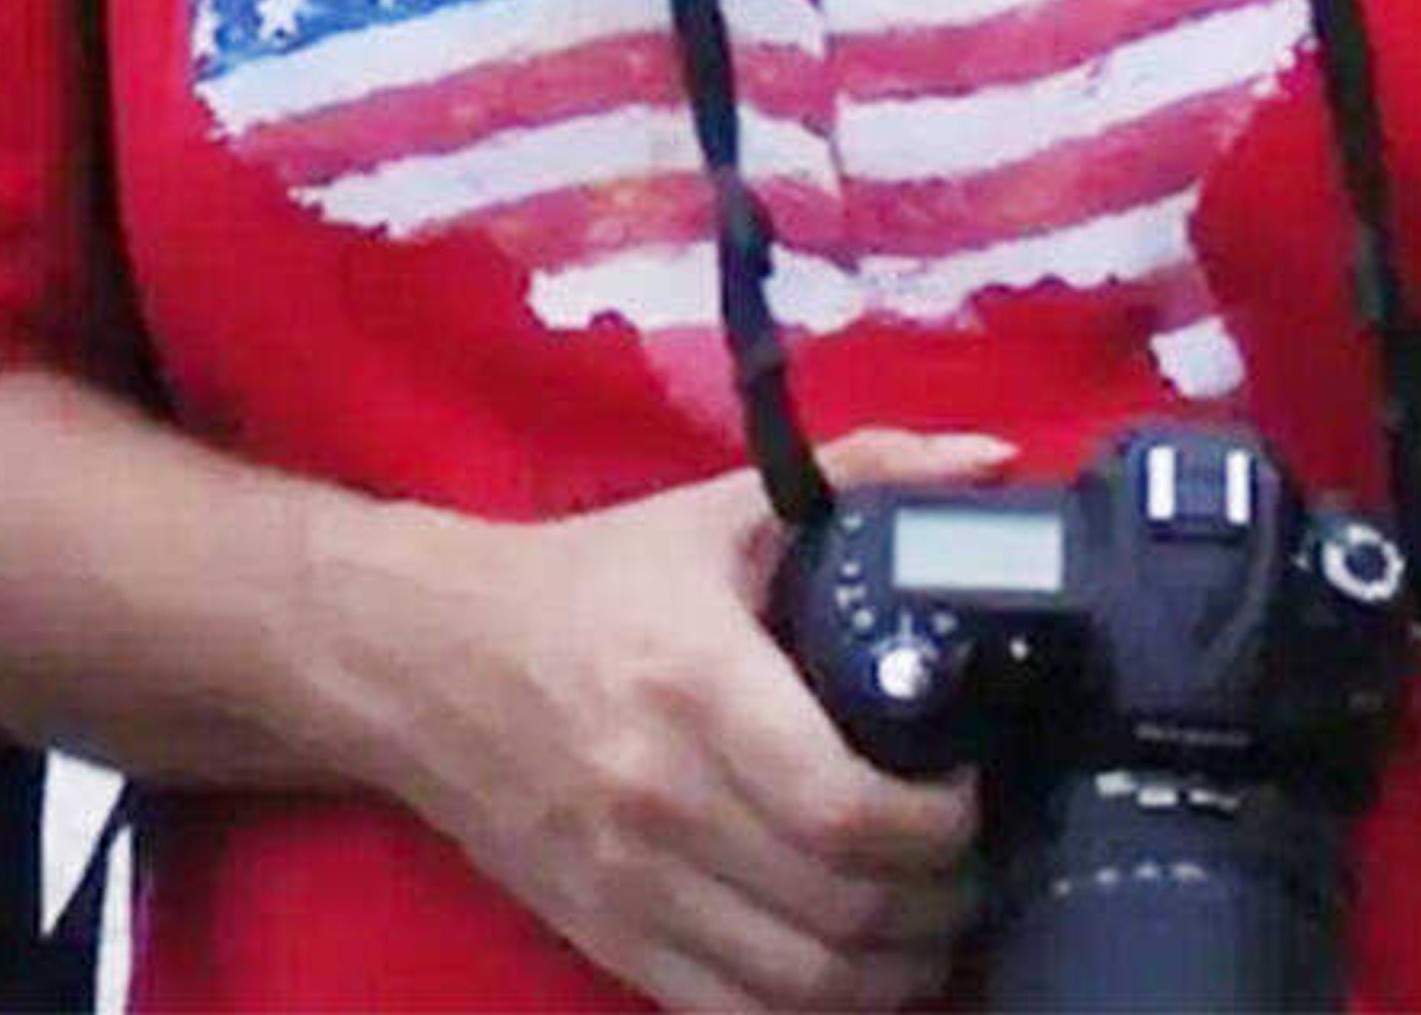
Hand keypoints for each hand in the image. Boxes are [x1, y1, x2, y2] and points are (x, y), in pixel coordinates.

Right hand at [398, 428, 1009, 1012]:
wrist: (426, 658)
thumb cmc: (591, 580)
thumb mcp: (725, 508)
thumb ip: (869, 470)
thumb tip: (994, 460)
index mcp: (698, 683)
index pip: (844, 808)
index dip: (940, 824)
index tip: (976, 787)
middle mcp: (663, 801)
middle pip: (842, 910)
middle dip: (944, 901)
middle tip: (981, 859)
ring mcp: (632, 888)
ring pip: (803, 987)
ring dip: (899, 969)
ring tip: (939, 918)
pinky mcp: (608, 942)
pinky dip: (819, 1011)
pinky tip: (859, 967)